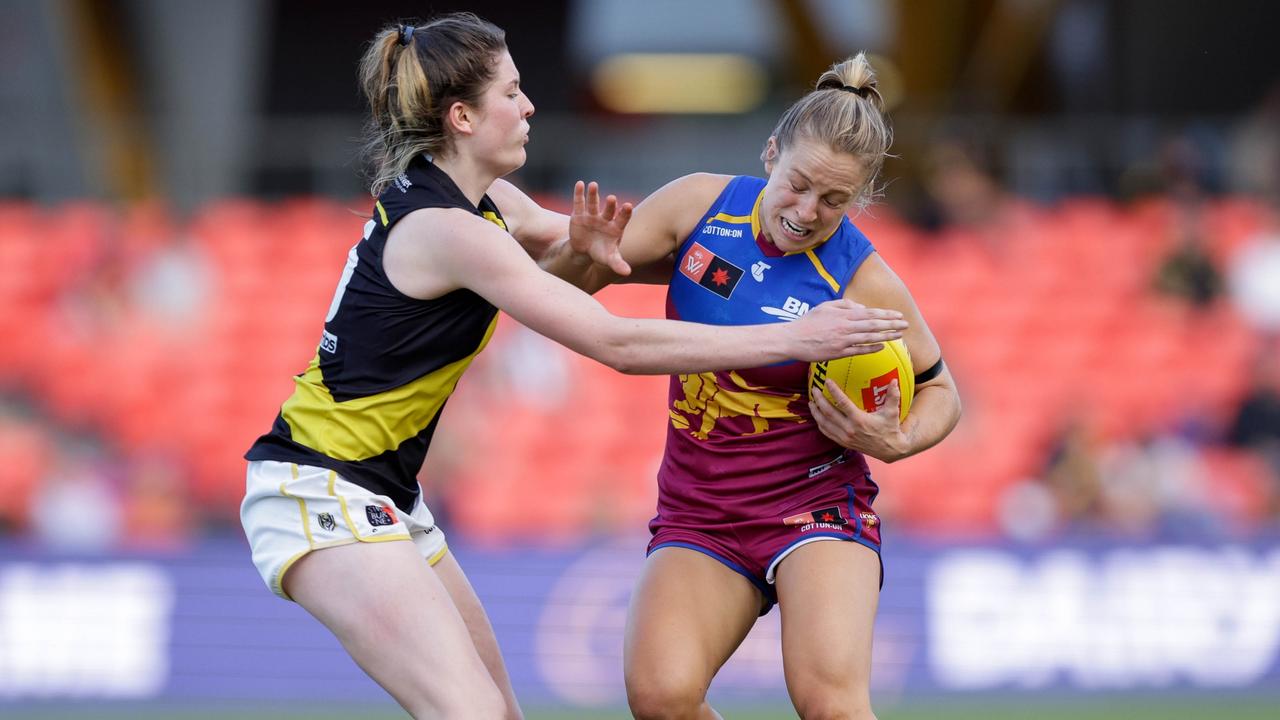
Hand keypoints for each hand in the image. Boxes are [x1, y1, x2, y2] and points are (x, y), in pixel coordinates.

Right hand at [569, 181, 633, 275]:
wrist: (585, 251)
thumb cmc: (602, 253)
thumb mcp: (609, 259)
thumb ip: (618, 264)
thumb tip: (627, 273)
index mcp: (616, 227)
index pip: (622, 218)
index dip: (625, 212)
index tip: (628, 206)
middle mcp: (605, 218)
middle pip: (608, 210)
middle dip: (610, 205)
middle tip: (612, 198)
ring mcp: (592, 215)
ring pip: (594, 203)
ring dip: (593, 194)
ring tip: (593, 185)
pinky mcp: (579, 214)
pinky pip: (579, 202)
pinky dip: (579, 193)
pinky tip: (579, 183)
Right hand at [785, 299, 906, 361]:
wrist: (792, 339)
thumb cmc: (808, 322)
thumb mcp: (825, 307)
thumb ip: (845, 305)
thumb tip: (861, 308)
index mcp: (843, 315)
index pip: (870, 313)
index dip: (886, 314)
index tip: (898, 315)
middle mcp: (845, 327)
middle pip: (874, 325)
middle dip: (892, 325)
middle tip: (906, 325)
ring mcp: (842, 341)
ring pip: (869, 337)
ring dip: (887, 336)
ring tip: (899, 335)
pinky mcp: (838, 353)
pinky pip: (859, 350)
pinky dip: (871, 348)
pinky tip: (882, 347)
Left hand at [810, 377, 908, 461]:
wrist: (889, 450)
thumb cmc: (890, 429)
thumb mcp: (892, 412)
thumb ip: (893, 396)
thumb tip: (894, 380)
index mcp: (860, 420)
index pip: (843, 403)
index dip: (834, 391)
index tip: (827, 381)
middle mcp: (849, 429)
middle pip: (828, 413)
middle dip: (819, 400)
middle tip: (814, 390)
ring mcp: (845, 437)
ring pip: (825, 424)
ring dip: (816, 412)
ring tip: (811, 402)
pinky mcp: (843, 443)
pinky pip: (827, 433)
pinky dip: (820, 424)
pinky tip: (817, 416)